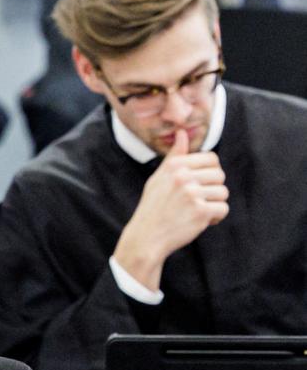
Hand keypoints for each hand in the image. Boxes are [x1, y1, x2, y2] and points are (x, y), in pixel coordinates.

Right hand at [113, 128, 227, 291]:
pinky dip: (215, 217)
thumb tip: (182, 132)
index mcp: (175, 166)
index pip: (212, 159)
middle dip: (212, 189)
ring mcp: (192, 194)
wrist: (146, 236)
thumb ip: (175, 156)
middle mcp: (183, 177)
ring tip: (197, 211)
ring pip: (223, 193)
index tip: (199, 184)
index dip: (210, 172)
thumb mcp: (159, 178)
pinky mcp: (201, 211)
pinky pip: (223, 209)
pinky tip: (200, 221)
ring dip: (214, 204)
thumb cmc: (154, 206)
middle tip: (197, 201)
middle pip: (220, 175)